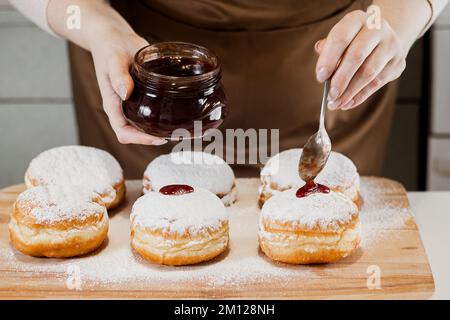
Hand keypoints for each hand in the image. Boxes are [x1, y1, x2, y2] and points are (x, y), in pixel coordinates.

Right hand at [88, 27, 166, 144]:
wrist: (113, 38)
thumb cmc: (111, 48)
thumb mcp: (113, 60)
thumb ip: (118, 75)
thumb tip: (126, 93)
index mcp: (112, 104)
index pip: (123, 132)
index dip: (140, 139)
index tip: (158, 138)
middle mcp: (121, 108)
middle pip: (134, 134)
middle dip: (152, 138)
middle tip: (175, 135)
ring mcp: (130, 104)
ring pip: (142, 126)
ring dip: (158, 131)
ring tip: (178, 129)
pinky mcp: (140, 97)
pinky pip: (148, 114)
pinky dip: (160, 119)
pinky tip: (176, 115)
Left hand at [315, 10, 408, 110]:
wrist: (384, 38)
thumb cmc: (354, 40)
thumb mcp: (340, 39)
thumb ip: (328, 51)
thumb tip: (322, 71)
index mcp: (357, 19)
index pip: (341, 37)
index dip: (329, 59)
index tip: (320, 77)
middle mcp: (377, 29)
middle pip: (357, 56)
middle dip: (341, 79)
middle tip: (330, 94)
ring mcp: (391, 46)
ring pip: (369, 73)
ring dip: (350, 92)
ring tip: (336, 103)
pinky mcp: (397, 63)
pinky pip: (377, 83)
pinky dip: (360, 96)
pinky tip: (347, 103)